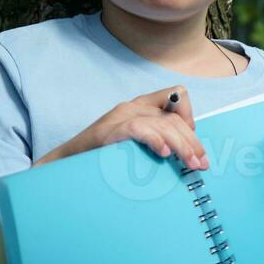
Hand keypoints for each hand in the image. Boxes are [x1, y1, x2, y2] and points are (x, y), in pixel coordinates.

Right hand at [36, 84, 209, 170]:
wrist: (63, 167)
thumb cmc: (101, 159)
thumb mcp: (136, 146)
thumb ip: (157, 141)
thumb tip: (188, 154)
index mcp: (140, 107)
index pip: (177, 97)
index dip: (190, 118)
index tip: (192, 144)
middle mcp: (131, 106)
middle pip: (174, 117)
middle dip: (192, 142)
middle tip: (200, 164)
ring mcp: (119, 117)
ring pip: (163, 124)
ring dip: (182, 146)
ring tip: (189, 165)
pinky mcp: (108, 131)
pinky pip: (138, 129)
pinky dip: (154, 140)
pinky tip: (163, 154)